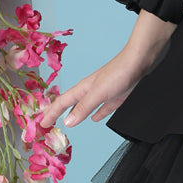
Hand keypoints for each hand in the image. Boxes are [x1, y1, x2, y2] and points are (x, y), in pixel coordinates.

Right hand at [39, 41, 169, 129]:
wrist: (142, 58)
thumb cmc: (120, 72)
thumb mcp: (99, 93)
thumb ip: (84, 107)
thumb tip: (67, 122)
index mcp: (84, 88)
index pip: (62, 103)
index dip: (51, 114)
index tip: (41, 125)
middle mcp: (92, 89)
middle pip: (71, 104)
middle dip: (59, 113)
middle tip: (48, 123)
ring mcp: (105, 91)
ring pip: (86, 106)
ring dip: (77, 114)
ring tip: (69, 122)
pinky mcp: (118, 94)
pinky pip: (104, 107)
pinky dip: (98, 113)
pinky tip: (97, 118)